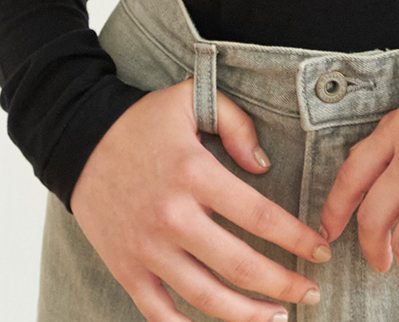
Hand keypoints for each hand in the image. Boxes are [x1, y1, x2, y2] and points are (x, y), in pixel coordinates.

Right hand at [70, 78, 332, 321]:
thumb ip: (236, 123)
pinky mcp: (126, 268)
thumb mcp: (191, 99)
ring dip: (248, 315)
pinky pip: (160, 313)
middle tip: (311, 292)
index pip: (259, 216)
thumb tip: (264, 166)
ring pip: (207, 298)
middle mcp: (172, 216)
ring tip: (278, 317)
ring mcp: (147, 247)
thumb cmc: (142, 121)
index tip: (321, 250)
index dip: (298, 238)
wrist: (77, 139)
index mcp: (194, 173)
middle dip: (285, 285)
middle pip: (240, 266)